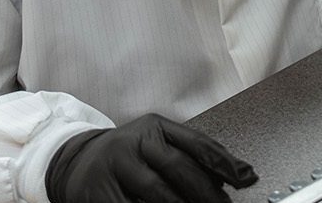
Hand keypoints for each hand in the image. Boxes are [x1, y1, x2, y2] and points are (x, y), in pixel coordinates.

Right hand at [46, 113, 257, 202]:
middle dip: (207, 192)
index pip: (196, 143)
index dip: (225, 162)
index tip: (246, 177)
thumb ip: (187, 155)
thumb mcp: (155, 143)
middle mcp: (134, 142)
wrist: (74, 161)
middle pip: (179, 168)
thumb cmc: (126, 155)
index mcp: (154, 128)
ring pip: (157, 193)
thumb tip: (226, 177)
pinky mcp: (99, 192)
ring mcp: (115, 167)